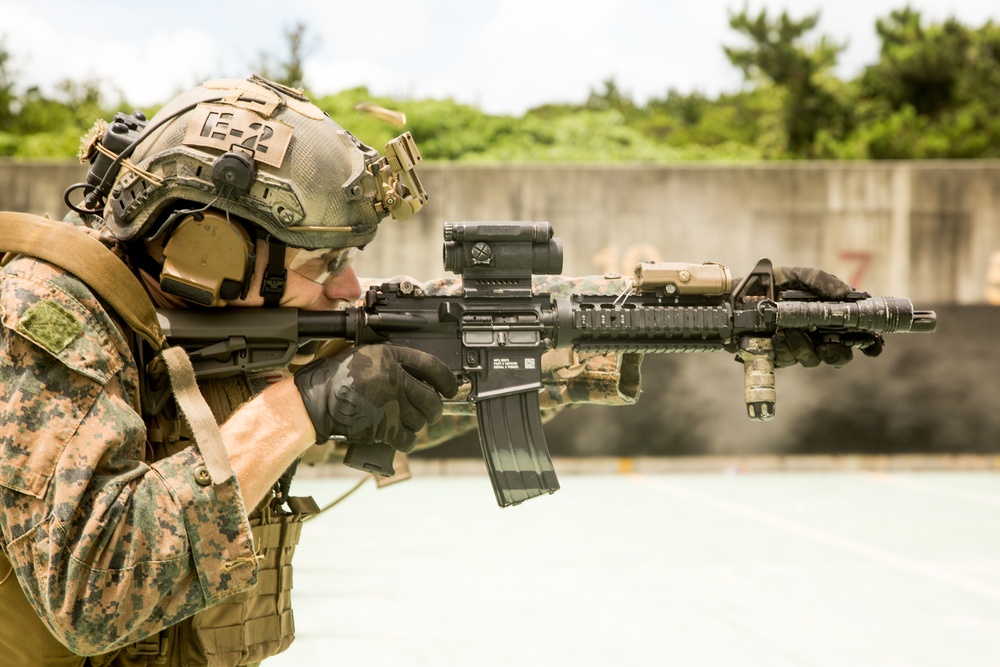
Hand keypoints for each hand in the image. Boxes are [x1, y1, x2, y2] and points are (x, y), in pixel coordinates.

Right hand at [293, 344, 457, 452]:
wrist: (316, 401)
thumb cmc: (338, 379)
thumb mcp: (366, 357)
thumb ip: (392, 362)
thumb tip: (422, 378)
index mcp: (390, 357)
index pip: (432, 365)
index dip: (447, 379)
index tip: (451, 387)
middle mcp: (394, 379)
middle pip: (432, 399)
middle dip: (435, 408)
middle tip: (430, 411)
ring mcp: (390, 405)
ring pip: (421, 420)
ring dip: (418, 424)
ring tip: (407, 422)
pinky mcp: (384, 428)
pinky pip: (409, 439)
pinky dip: (408, 440)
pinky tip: (401, 436)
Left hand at [771, 266, 881, 367]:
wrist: (731, 298)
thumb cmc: (765, 284)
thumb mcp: (794, 275)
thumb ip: (820, 280)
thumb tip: (846, 293)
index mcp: (825, 314)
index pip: (855, 330)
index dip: (869, 340)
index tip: (874, 346)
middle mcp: (815, 333)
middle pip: (840, 353)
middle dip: (839, 353)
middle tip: (828, 344)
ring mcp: (797, 346)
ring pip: (815, 358)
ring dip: (805, 346)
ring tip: (789, 332)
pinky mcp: (779, 356)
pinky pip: (791, 360)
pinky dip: (787, 349)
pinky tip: (777, 337)